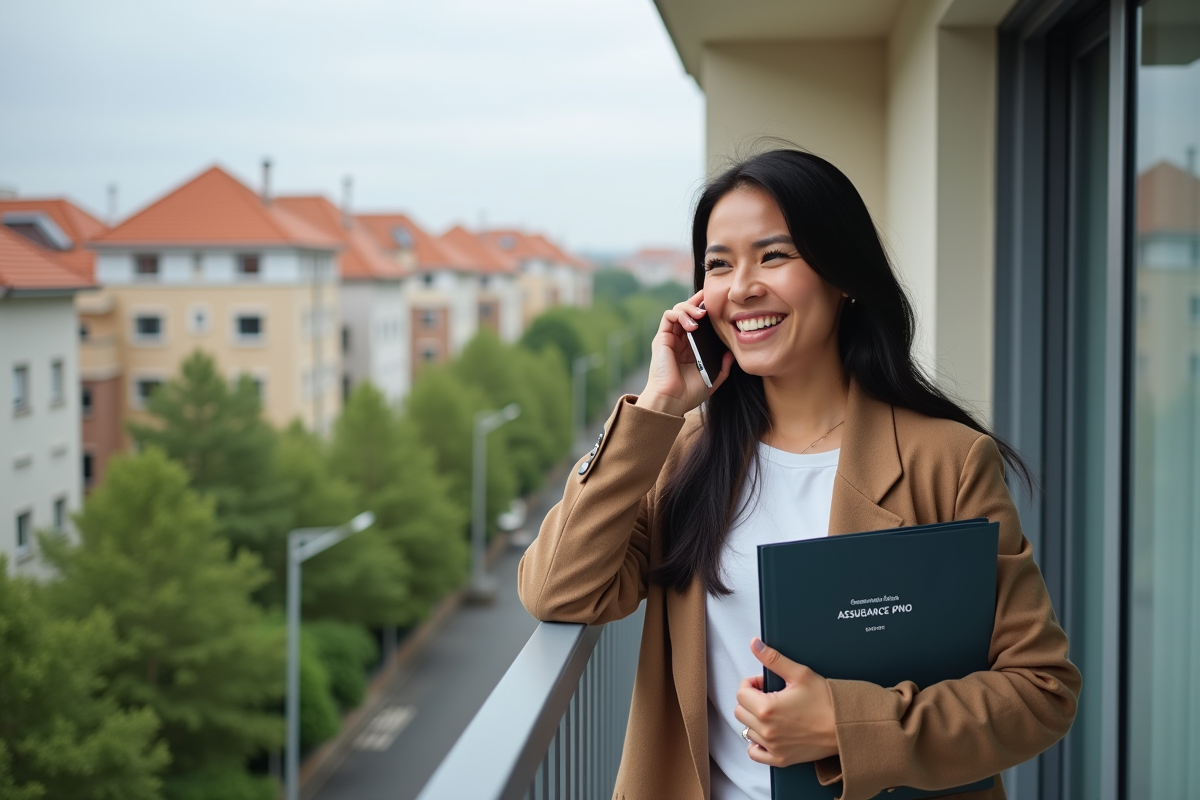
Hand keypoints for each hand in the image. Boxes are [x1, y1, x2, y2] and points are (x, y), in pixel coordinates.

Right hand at [635, 290, 733, 416]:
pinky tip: (692, 324)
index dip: (706, 309)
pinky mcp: (662, 338)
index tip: (719, 303)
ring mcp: (670, 338)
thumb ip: (723, 366)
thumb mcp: (713, 379)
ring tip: (701, 314)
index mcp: (691, 347)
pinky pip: (668, 315)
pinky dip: (680, 314)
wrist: (672, 400)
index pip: (698, 322)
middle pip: (687, 311)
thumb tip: (731, 353)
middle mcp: (680, 340)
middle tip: (710, 298)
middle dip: (698, 301)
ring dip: (690, 307)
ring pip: (677, 309)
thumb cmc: (689, 393)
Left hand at [735, 638, 838, 766]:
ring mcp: (773, 747)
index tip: (764, 684)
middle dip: (751, 700)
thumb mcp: (800, 674)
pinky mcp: (781, 759)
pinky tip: (768, 733)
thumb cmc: (826, 701)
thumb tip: (754, 645)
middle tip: (768, 696)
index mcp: (767, 708)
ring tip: (773, 713)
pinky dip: (756, 744)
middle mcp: (767, 730)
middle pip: (740, 712)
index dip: (752, 684)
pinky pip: (755, 753)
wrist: (845, 726)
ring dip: (754, 720)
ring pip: (747, 730)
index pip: (741, 693)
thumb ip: (773, 658)